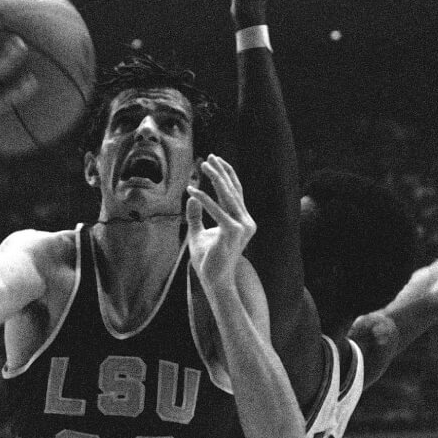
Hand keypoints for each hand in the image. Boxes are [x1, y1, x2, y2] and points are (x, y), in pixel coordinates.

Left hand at [187, 155, 255, 290]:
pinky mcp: (233, 232)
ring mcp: (242, 227)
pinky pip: (216, 211)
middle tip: (208, 156)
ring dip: (214, 178)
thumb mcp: (198, 234)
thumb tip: (191, 198)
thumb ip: (196, 216)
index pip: (236, 192)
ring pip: (227, 196)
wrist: (215, 281)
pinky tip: (192, 190)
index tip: (217, 159)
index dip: (227, 174)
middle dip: (220, 171)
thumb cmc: (207, 261)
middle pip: (233, 190)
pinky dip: (204, 200)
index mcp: (242, 220)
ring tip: (202, 165)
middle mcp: (246, 222)